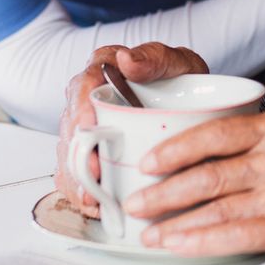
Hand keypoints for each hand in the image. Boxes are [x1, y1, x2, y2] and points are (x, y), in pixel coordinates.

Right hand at [54, 42, 208, 216]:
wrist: (194, 102)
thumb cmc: (181, 79)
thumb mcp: (177, 62)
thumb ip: (154, 58)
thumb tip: (126, 59)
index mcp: (102, 71)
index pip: (82, 87)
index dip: (81, 111)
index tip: (89, 129)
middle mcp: (87, 100)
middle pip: (71, 128)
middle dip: (78, 155)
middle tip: (93, 176)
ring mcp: (87, 129)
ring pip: (69, 155)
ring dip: (77, 180)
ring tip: (92, 200)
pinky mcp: (92, 154)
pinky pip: (76, 174)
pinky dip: (81, 192)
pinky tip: (94, 206)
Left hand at [124, 110, 264, 263]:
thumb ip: (262, 140)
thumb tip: (208, 152)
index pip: (217, 132)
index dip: (178, 147)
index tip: (150, 160)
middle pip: (209, 170)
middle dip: (165, 189)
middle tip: (136, 201)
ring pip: (217, 204)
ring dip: (175, 221)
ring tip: (149, 232)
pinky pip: (238, 233)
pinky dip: (203, 240)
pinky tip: (181, 245)